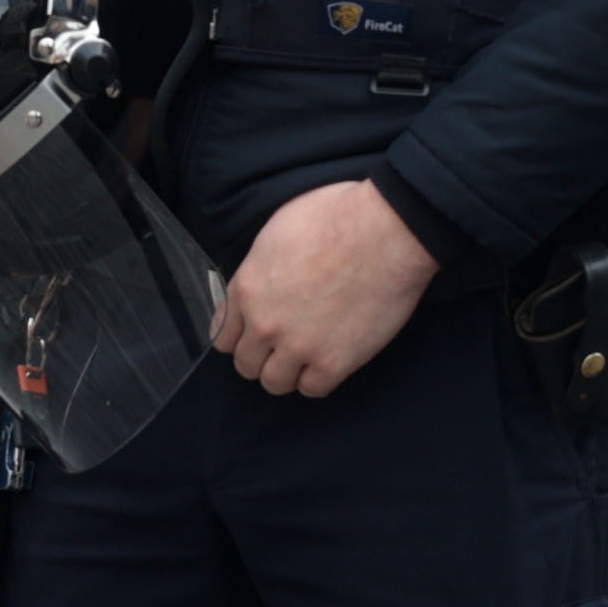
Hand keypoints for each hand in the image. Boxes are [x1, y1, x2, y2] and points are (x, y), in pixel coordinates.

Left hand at [213, 177, 434, 401]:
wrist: (385, 232)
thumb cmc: (336, 217)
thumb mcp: (277, 232)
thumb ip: (260, 267)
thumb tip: (260, 282)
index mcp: (247, 288)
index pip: (222, 335)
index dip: (239, 336)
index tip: (253, 334)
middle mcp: (264, 324)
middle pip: (245, 364)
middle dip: (261, 357)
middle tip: (282, 347)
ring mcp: (298, 347)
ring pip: (274, 383)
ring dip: (287, 373)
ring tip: (305, 358)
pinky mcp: (334, 363)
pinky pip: (312, 390)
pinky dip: (318, 379)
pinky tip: (329, 362)